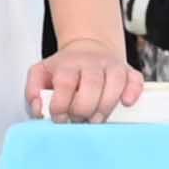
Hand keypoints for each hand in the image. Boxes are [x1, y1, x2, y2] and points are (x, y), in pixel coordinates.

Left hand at [27, 34, 143, 121]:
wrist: (88, 48)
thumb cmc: (63, 69)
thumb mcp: (40, 74)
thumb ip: (33, 92)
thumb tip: (39, 110)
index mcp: (68, 64)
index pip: (66, 83)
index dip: (62, 104)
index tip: (59, 118)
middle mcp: (91, 63)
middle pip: (92, 84)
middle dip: (84, 109)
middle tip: (79, 120)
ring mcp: (111, 66)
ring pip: (115, 83)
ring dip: (106, 106)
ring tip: (96, 119)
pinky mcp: (128, 71)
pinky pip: (135, 80)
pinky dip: (133, 91)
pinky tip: (126, 103)